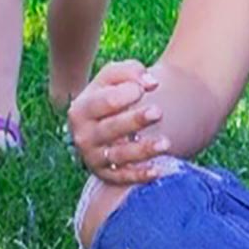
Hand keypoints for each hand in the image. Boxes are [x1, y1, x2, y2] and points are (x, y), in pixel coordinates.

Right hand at [69, 59, 170, 182]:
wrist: (110, 120)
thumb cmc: (114, 93)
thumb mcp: (115, 76)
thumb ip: (130, 71)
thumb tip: (151, 82)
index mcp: (81, 110)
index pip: (104, 102)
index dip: (127, 93)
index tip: (145, 88)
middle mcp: (83, 136)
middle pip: (110, 129)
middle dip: (134, 121)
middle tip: (158, 112)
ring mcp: (94, 158)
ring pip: (119, 156)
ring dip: (143, 150)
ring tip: (167, 143)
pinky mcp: (107, 175)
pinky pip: (123, 178)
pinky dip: (140, 175)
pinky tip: (158, 170)